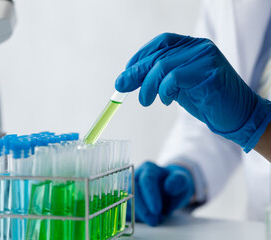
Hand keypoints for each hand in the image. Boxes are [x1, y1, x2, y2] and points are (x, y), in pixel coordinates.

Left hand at [115, 33, 270, 151]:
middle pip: (159, 54)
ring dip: (148, 86)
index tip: (127, 71)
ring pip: (164, 65)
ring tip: (144, 101)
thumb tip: (127, 79)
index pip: (161, 43)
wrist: (237, 114)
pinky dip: (164, 90)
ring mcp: (205, 57)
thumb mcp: (177, 87)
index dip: (141, 56)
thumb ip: (158, 79)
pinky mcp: (208, 71)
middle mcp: (198, 47)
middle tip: (121, 86)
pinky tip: (165, 101)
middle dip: (136, 72)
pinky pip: (175, 77)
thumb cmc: (206, 100)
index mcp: (191, 47)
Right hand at [127, 161, 193, 225]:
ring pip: (125, 200)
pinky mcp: (125, 199)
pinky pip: (123, 208)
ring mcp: (128, 187)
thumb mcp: (182, 181)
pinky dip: (132, 217)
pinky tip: (144, 220)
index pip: (147, 180)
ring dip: (138, 213)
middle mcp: (135, 176)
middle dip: (142, 208)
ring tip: (154, 220)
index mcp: (149, 169)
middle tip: (154, 221)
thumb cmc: (174, 184)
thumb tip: (168, 188)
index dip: (150, 195)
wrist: (167, 190)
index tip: (157, 210)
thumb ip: (178, 181)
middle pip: (132, 190)